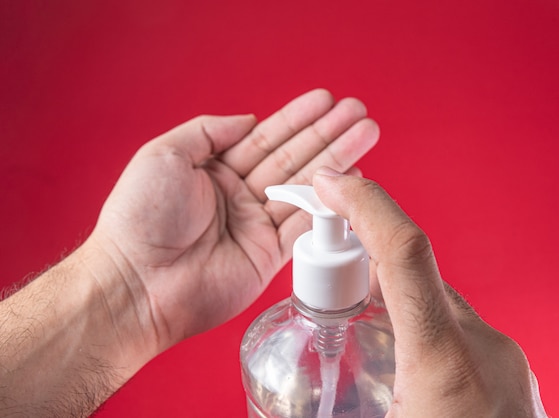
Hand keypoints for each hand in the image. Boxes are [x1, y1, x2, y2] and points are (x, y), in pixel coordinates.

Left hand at [89, 89, 378, 348]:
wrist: (137, 283)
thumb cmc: (140, 218)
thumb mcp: (164, 155)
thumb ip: (207, 130)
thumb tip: (248, 120)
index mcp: (215, 169)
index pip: (265, 137)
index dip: (297, 118)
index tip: (325, 101)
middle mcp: (239, 195)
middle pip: (294, 158)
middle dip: (328, 134)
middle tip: (359, 113)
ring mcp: (255, 225)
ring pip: (306, 187)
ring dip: (337, 162)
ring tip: (367, 135)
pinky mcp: (268, 256)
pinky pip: (305, 226)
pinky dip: (330, 206)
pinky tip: (351, 185)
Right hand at [313, 169, 547, 416]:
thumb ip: (335, 402)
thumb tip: (277, 407)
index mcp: (444, 364)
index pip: (405, 253)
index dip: (365, 204)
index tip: (330, 182)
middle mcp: (483, 349)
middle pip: (414, 274)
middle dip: (362, 267)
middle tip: (325, 293)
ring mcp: (504, 358)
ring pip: (435, 303)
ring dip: (392, 305)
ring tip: (359, 338)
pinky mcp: (512, 372)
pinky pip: (458, 331)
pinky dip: (421, 331)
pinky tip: (402, 368)